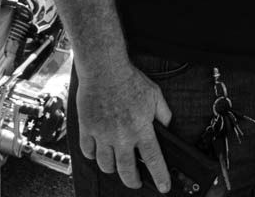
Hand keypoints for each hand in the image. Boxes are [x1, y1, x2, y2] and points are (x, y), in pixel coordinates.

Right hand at [74, 59, 172, 192]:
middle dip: (133, 181)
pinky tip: (98, 151)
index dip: (160, 176)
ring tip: (117, 165)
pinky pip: (88, 151)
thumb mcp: (155, 95)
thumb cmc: (130, 80)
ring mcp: (102, 134)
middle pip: (126, 170)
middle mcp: (122, 136)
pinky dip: (93, 155)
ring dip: (112, 168)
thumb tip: (167, 127)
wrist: (105, 69)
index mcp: (141, 128)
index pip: (154, 160)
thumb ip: (163, 114)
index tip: (164, 187)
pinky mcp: (87, 129)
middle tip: (136, 182)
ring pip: (105, 164)